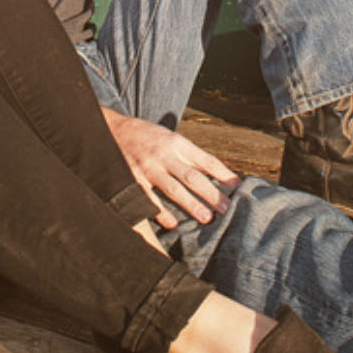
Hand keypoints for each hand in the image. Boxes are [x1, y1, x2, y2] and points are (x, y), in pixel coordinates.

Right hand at [104, 109, 238, 228]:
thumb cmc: (147, 136)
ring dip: (191, 204)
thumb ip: (189, 155)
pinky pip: (149, 198)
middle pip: (193, 176)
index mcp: (177, 143)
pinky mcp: (133, 178)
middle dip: (212, 194)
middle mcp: (165, 154)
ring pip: (174, 189)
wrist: (114, 129)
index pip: (206, 160)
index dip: (223, 174)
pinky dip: (161, 212)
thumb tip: (215, 173)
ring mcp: (148, 167)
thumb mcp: (170, 138)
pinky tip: (172, 223)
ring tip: (206, 218)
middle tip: (227, 209)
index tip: (238, 187)